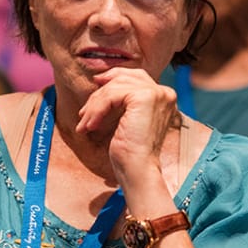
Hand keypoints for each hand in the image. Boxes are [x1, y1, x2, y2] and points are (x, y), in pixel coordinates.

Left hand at [76, 69, 178, 197]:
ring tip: (84, 124)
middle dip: (100, 92)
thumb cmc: (130, 152)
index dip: (113, 76)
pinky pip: (111, 95)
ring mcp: (156, 93)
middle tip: (83, 112)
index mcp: (164, 97)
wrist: (137, 170)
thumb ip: (122, 100)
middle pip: (124, 78)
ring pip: (114, 87)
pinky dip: (97, 110)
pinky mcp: (144, 98)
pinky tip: (90, 126)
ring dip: (94, 105)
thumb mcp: (127, 119)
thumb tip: (101, 80)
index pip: (135, 76)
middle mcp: (164, 92)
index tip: (95, 84)